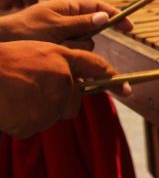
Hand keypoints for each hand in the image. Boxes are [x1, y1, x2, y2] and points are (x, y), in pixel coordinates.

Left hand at [0, 0, 133, 49]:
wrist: (0, 44)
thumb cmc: (24, 31)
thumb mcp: (54, 26)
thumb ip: (81, 23)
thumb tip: (105, 17)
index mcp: (67, 8)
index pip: (97, 7)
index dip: (115, 14)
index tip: (129, 27)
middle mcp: (68, 22)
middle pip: (92, 30)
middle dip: (85, 38)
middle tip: (69, 42)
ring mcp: (64, 36)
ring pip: (85, 45)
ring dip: (75, 50)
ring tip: (55, 51)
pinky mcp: (60, 51)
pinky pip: (75, 56)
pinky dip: (73, 62)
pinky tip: (68, 68)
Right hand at [0, 40, 127, 137]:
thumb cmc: (3, 60)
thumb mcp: (36, 51)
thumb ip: (59, 64)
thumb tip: (72, 84)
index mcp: (62, 58)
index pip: (96, 66)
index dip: (112, 78)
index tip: (127, 89)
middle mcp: (62, 80)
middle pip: (73, 103)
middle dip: (61, 102)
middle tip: (35, 94)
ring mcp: (50, 102)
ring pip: (53, 116)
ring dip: (38, 112)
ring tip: (16, 98)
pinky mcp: (36, 121)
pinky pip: (34, 127)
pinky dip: (23, 123)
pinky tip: (10, 109)